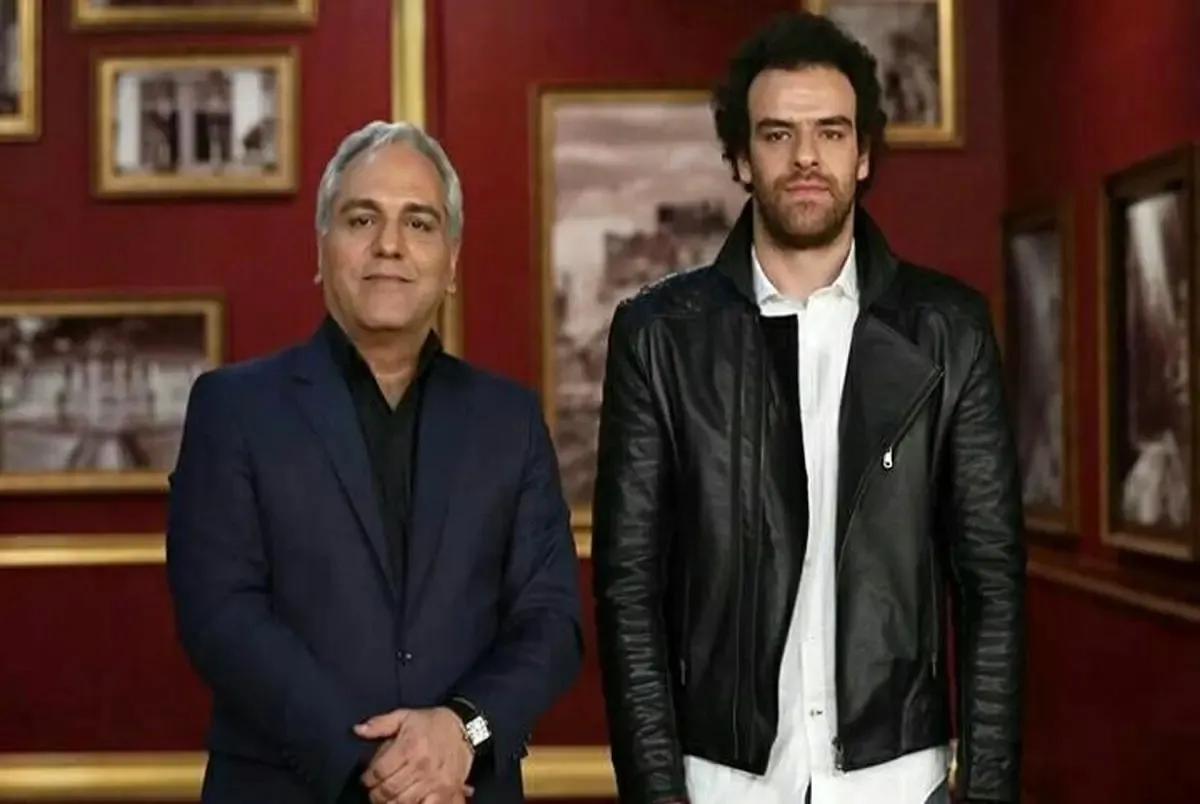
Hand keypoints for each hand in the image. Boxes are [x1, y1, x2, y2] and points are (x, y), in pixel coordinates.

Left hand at [354, 708, 473, 803]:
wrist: (463, 727)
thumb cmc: (431, 723)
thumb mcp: (404, 716)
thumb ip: (380, 724)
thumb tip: (357, 730)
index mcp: (408, 747)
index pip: (379, 771)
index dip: (367, 778)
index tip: (366, 779)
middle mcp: (420, 766)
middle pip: (388, 790)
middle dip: (376, 794)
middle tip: (374, 792)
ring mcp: (433, 781)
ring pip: (403, 802)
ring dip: (390, 803)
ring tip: (386, 800)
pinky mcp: (445, 791)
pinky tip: (406, 803)